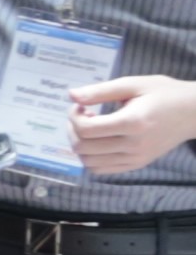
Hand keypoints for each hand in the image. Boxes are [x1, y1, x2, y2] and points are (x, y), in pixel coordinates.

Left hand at [69, 74, 195, 175]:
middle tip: (82, 114)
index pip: (86, 129)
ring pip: (89, 162)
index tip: (81, 105)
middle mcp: (133, 145)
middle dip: (72, 129)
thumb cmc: (165, 94)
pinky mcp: (137, 164)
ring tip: (91, 127)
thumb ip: (101, 91)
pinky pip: (102, 169)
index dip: (73, 116)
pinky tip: (99, 140)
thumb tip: (71, 95)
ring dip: (80, 144)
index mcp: (133, 123)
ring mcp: (136, 158)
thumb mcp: (134, 84)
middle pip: (83, 147)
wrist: (193, 112)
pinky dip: (91, 157)